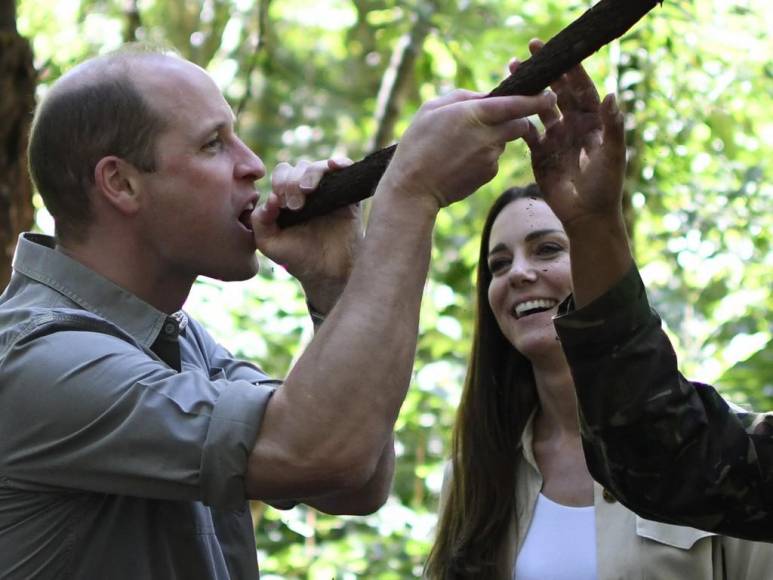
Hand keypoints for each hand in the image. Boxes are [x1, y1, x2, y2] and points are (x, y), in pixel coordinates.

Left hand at [251, 158, 361, 311]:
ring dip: (311, 174)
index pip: (282, 174)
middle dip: (292, 182)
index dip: (280, 183)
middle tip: (295, 206)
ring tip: (308, 191)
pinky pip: (345, 171)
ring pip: (318, 167)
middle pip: (299, 167)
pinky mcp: (348, 196)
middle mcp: (308, 191)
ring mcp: (329, 192)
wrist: (326, 274)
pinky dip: (340, 163)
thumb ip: (260, 220)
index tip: (282, 205)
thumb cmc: (297, 258)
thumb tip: (271, 198)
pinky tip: (335, 166)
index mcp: (287, 197)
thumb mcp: (268, 242)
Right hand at [382, 87, 557, 212]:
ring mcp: (491, 158)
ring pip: (505, 140)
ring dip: (493, 137)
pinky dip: (483, 155)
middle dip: (517, 118)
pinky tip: (460, 160)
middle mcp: (489, 136)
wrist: (413, 189)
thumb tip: (487, 96)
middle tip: (499, 117)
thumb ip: (463, 97)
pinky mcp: (489, 174)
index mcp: (475, 114)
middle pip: (520, 123)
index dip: (538, 99)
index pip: (519, 104)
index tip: (550, 94)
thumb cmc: (416, 145)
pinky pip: (494, 157)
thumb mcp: (432, 109)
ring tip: (461, 144)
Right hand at [522, 39, 625, 231]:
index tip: (558, 51)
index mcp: (593, 122)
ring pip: (539, 108)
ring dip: (528, 92)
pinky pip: (527, 133)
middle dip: (545, 72)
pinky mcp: (540, 154)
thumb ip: (613, 127)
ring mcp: (555, 139)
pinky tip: (507, 108)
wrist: (586, 217)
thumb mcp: (613, 156)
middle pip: (558, 93)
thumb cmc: (605, 188)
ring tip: (513, 74)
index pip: (581, 89)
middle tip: (529, 52)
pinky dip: (518, 121)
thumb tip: (611, 95)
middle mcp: (573, 126)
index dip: (571, 69)